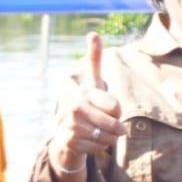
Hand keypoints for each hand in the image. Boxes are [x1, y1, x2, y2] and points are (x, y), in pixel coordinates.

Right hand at [47, 33, 124, 174]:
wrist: (65, 131)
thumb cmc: (85, 103)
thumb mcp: (91, 82)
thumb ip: (93, 60)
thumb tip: (93, 34)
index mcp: (80, 91)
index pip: (114, 106)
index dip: (116, 110)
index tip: (111, 108)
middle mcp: (72, 106)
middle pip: (111, 122)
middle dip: (116, 127)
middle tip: (116, 127)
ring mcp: (69, 124)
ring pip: (105, 136)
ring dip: (109, 137)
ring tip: (103, 133)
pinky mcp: (68, 141)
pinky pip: (97, 147)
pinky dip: (100, 146)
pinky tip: (93, 140)